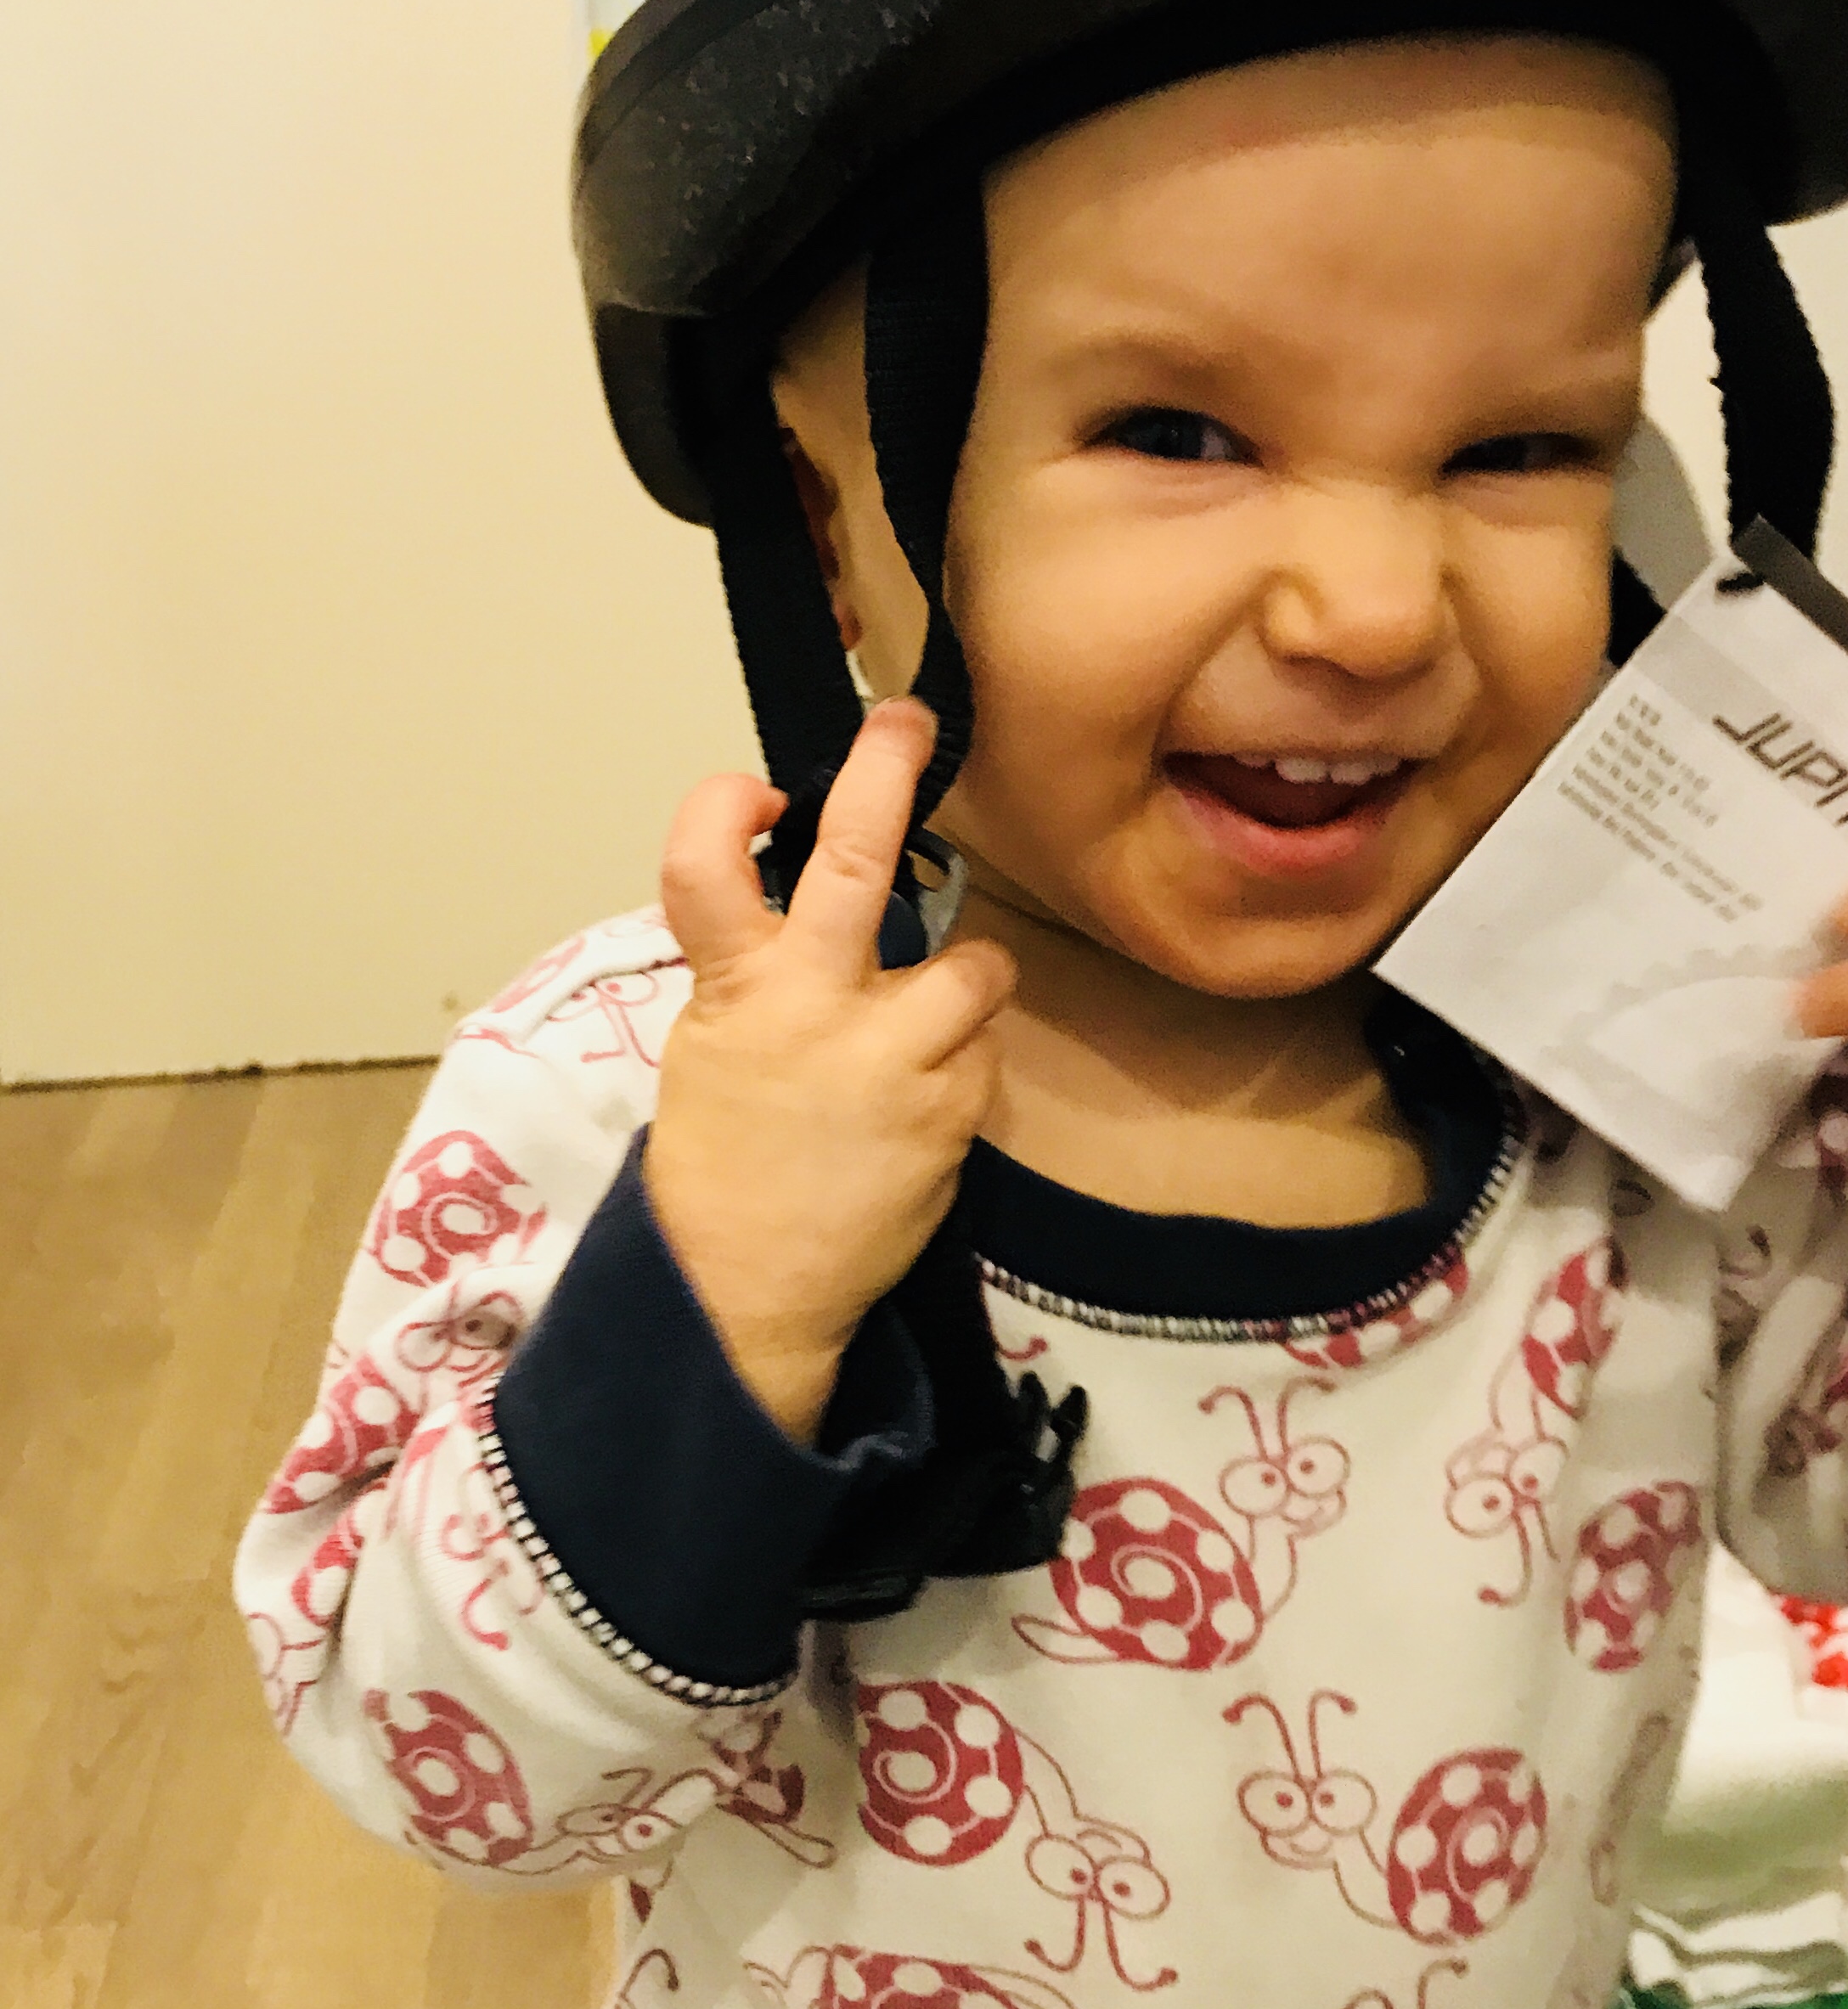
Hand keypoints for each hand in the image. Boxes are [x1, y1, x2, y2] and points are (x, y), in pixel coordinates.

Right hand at [647, 700, 1014, 1444]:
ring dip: (964, 980)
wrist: (749, 1285)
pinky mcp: (951, 1110)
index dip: (725, 803)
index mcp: (734, 988)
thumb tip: (810, 892)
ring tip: (931, 1017)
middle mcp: (812, 1006)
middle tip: (909, 723)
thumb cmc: (727, 1159)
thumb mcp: (713, 1045)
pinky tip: (922, 1103)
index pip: (705, 859)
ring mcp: (891, 1057)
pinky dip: (962, 1064)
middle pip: (855, 860)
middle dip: (885, 774)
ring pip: (973, 966)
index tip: (760, 791)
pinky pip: (982, 1050)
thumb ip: (760, 968)